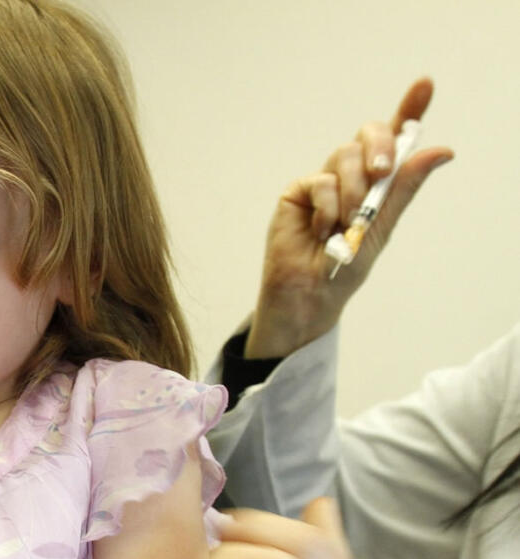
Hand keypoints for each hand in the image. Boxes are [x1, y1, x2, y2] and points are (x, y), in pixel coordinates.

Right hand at [245, 78, 454, 358]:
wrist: (310, 294)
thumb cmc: (346, 267)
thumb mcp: (383, 226)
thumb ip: (405, 186)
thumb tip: (440, 150)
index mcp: (377, 183)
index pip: (395, 140)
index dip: (409, 109)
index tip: (424, 85)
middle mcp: (350, 175)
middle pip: (368, 135)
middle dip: (379, 147)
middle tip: (381, 172)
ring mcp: (322, 182)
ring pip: (345, 156)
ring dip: (353, 190)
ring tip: (347, 222)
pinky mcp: (297, 192)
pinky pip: (319, 181)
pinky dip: (328, 206)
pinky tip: (323, 229)